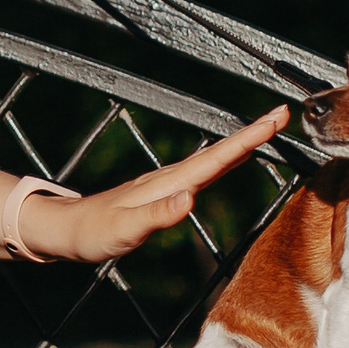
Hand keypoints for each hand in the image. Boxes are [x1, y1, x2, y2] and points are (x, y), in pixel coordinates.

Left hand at [17, 106, 287, 261]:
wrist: (66, 230)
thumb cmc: (92, 233)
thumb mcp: (124, 230)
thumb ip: (157, 215)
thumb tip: (190, 198)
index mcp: (168, 184)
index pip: (215, 159)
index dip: (247, 140)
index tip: (275, 119)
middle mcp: (170, 178)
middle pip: (219, 152)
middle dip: (252, 133)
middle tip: (283, 114)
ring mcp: (166, 183)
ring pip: (212, 158)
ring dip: (241, 144)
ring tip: (267, 130)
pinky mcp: (162, 191)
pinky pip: (202, 171)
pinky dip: (224, 161)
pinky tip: (230, 161)